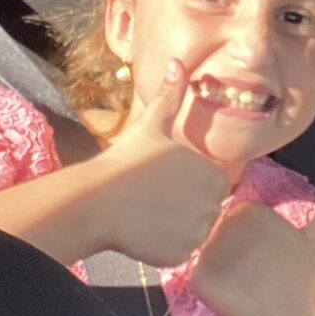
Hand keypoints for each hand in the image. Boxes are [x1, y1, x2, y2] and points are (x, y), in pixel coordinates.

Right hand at [93, 59, 234, 266]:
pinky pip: (180, 252)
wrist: (99, 199)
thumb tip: (178, 62)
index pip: (212, 184)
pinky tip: (144, 231)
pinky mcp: (183, 253)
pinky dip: (165, 246)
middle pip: (205, 209)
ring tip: (148, 213)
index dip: (186, 183)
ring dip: (175, 226)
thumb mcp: (151, 124)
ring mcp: (199, 231)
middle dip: (183, 206)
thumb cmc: (126, 159)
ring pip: (192, 231)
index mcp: (214, 172)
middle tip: (153, 198)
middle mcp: (215, 203)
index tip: (162, 180)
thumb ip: (170, 96)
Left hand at [189, 190, 314, 315]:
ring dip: (220, 269)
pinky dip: (207, 288)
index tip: (264, 259)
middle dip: (232, 252)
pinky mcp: (195, 274)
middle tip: (254, 275)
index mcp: (251, 209)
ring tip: (242, 286)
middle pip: (219, 233)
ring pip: (205, 253)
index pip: (239, 218)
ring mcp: (208, 248)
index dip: (250, 241)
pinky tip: (227, 297)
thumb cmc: (300, 282)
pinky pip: (193, 276)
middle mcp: (225, 223)